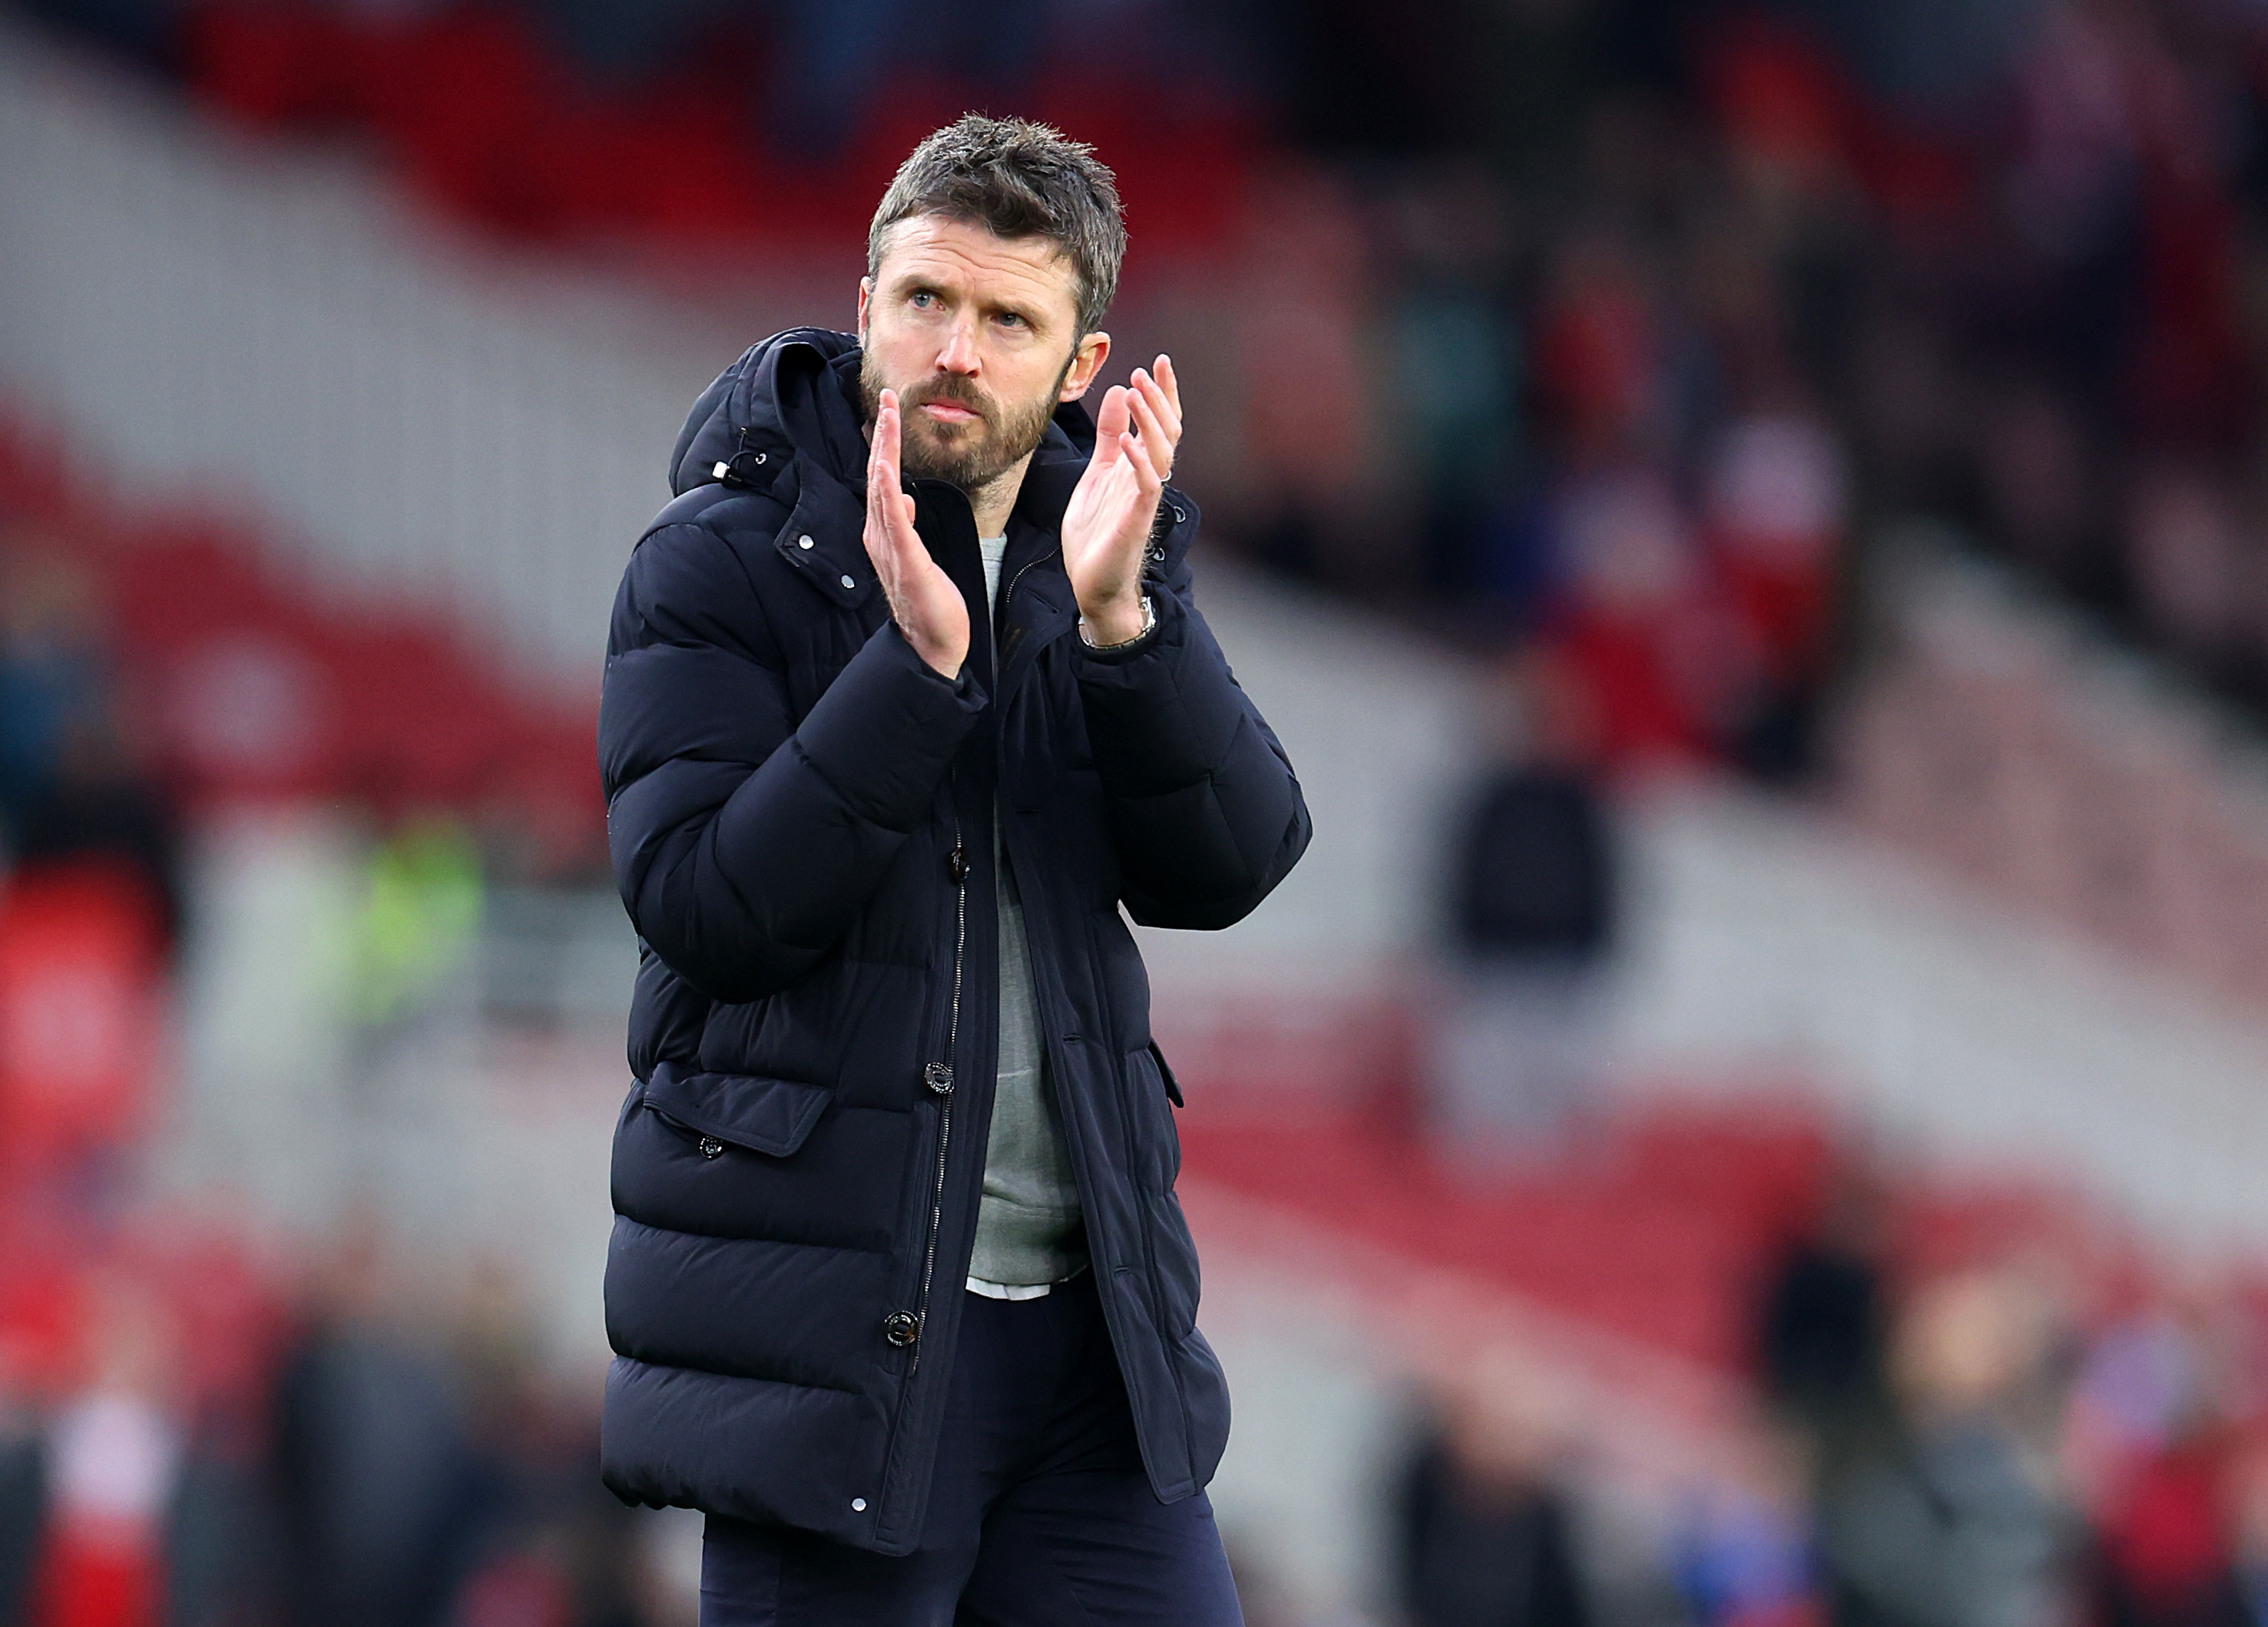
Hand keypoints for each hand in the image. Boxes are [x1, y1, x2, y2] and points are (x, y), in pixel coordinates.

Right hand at [863, 389, 968, 678]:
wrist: (932, 644)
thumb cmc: (929, 603)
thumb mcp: (919, 555)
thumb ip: (905, 525)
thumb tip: (904, 497)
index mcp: (885, 533)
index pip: (882, 478)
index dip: (884, 442)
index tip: (889, 409)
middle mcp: (880, 536)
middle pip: (877, 475)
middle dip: (882, 434)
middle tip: (886, 396)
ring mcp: (890, 548)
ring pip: (882, 489)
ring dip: (884, 451)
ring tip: (887, 416)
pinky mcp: (906, 562)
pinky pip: (893, 521)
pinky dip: (889, 493)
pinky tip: (888, 470)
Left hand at [1062, 356, 1180, 644]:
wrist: (1092, 584)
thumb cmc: (1096, 534)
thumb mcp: (1097, 474)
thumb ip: (1110, 436)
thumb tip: (1120, 392)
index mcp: (1139, 467)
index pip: (1160, 423)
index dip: (1163, 393)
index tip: (1159, 361)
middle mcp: (1147, 480)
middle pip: (1167, 431)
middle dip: (1160, 399)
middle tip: (1147, 370)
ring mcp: (1144, 499)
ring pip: (1162, 453)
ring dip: (1152, 421)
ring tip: (1139, 392)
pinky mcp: (1136, 521)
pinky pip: (1145, 486)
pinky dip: (1139, 462)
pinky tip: (1129, 441)